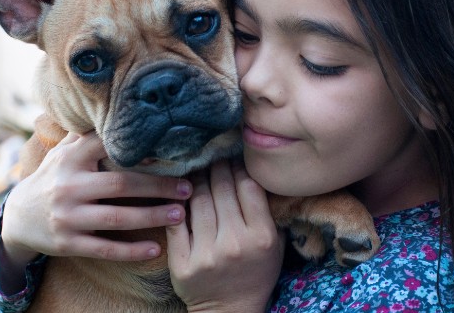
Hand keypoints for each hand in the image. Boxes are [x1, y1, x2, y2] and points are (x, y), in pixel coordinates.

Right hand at [0, 131, 191, 291]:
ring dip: (153, 217)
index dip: (141, 149)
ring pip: (117, 218)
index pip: (109, 147)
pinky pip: (105, 248)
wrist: (17, 219)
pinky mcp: (68, 243)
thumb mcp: (63, 153)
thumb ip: (88, 134)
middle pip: (122, 184)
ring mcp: (67, 216)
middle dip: (158, 186)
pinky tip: (156, 250)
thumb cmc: (52, 178)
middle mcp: (68, 186)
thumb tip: (118, 105)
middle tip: (189, 188)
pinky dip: (131, 251)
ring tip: (180, 215)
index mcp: (71, 159)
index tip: (173, 152)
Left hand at [167, 160, 283, 312]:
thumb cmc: (256, 273)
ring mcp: (206, 254)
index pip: (248, 187)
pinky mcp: (182, 264)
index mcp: (262, 237)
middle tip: (213, 157)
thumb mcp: (276, 245)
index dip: (239, 167)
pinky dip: (177, 204)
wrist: (230, 311)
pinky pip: (176, 223)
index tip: (234, 159)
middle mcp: (234, 243)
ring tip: (198, 170)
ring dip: (197, 179)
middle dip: (217, 167)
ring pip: (198, 200)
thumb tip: (258, 172)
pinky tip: (180, 193)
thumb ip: (271, 212)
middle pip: (222, 189)